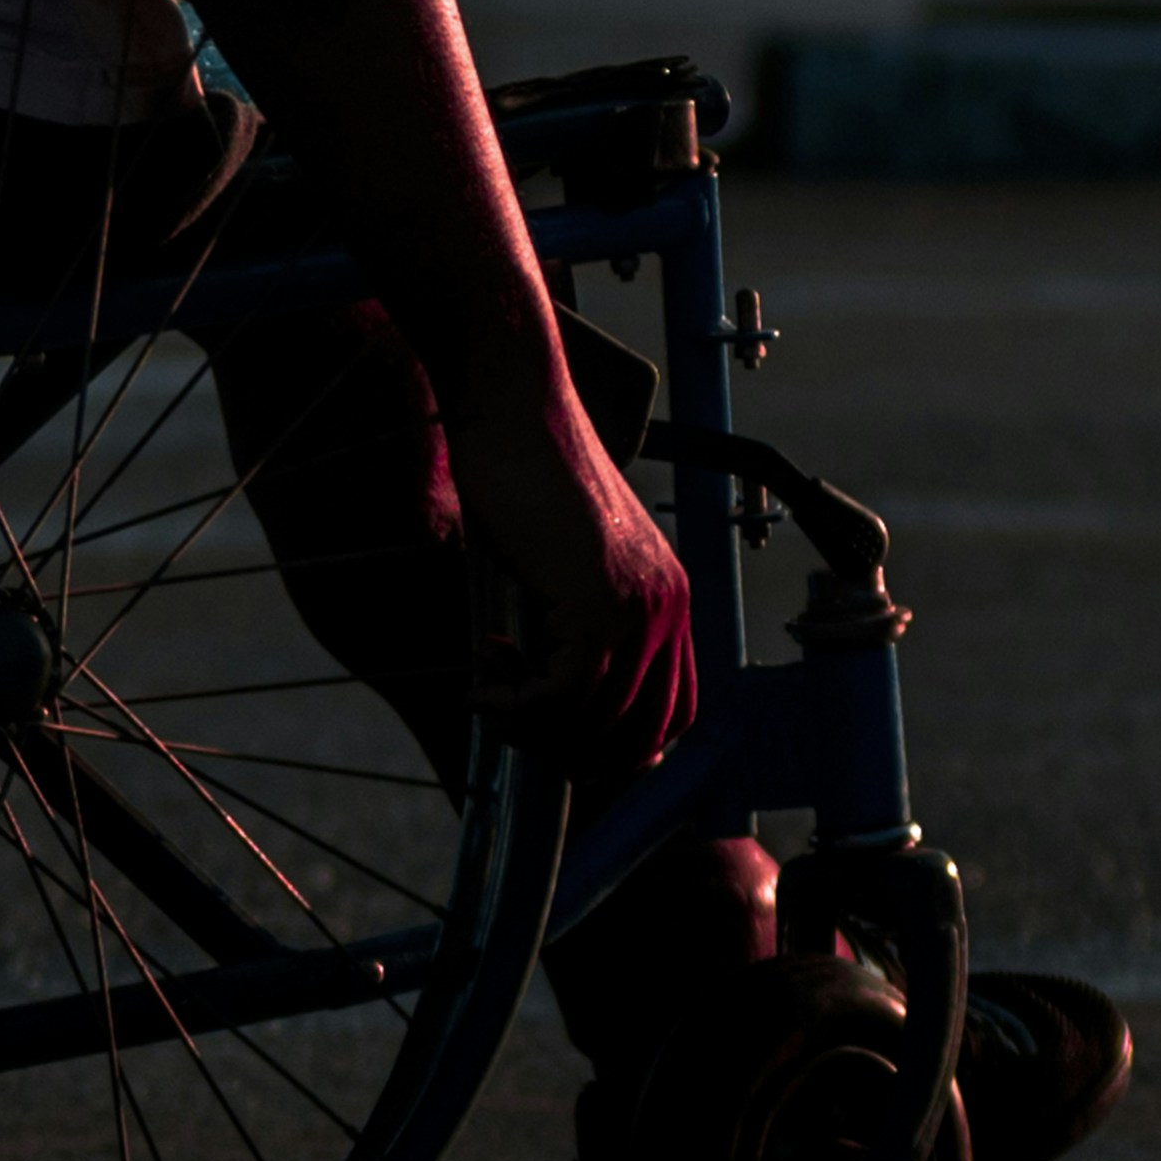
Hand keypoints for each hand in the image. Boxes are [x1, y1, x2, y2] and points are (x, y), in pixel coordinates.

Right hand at [445, 378, 696, 797]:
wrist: (514, 411)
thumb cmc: (525, 476)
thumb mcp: (564, 563)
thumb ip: (575, 624)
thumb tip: (556, 703)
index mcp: (670, 596)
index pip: (676, 713)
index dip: (621, 746)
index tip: (560, 739)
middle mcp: (668, 605)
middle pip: (638, 734)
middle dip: (570, 749)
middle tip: (513, 719)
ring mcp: (637, 605)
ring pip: (594, 720)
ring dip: (531, 724)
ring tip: (491, 687)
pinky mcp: (595, 601)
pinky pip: (560, 695)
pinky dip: (514, 703)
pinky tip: (484, 675)